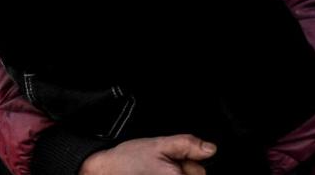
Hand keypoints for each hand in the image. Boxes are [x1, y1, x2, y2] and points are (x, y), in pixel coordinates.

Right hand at [79, 135, 216, 174]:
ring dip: (172, 173)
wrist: (104, 170)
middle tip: (163, 164)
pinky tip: (153, 173)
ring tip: (155, 170)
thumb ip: (187, 145)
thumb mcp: (160, 144)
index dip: (190, 166)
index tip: (177, 161)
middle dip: (182, 171)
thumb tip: (210, 149)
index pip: (200, 174)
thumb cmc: (128, 160)